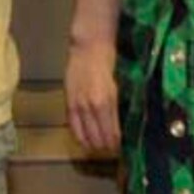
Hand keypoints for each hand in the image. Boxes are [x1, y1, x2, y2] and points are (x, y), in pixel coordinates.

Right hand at [65, 34, 119, 153]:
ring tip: (100, 144)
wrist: (89, 45)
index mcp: (106, 102)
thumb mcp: (119, 85)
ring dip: (94, 145)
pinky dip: (80, 137)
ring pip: (85, 138)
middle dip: (107, 148)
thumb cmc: (110, 61)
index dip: (118, 146)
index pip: (112, 135)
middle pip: (99, 140)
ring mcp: (78, 105)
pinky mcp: (68, 102)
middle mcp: (91, 107)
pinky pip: (73, 128)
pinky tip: (86, 139)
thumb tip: (125, 127)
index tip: (123, 147)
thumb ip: (119, 107)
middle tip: (113, 148)